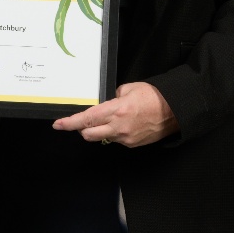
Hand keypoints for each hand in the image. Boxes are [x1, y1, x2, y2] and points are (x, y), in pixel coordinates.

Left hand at [52, 82, 177, 147]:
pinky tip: (124, 125)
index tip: (58, 124)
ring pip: (101, 138)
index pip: (86, 119)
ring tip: (109, 120)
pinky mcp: (132, 144)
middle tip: (82, 121)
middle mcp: (118, 127)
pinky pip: (115, 140)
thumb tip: (106, 102)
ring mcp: (125, 138)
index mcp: (116, 110)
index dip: (70, 123)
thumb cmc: (154, 96)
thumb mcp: (129, 88)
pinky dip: (113, 133)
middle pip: (88, 134)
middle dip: (81, 128)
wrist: (175, 111)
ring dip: (99, 130)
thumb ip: (113, 96)